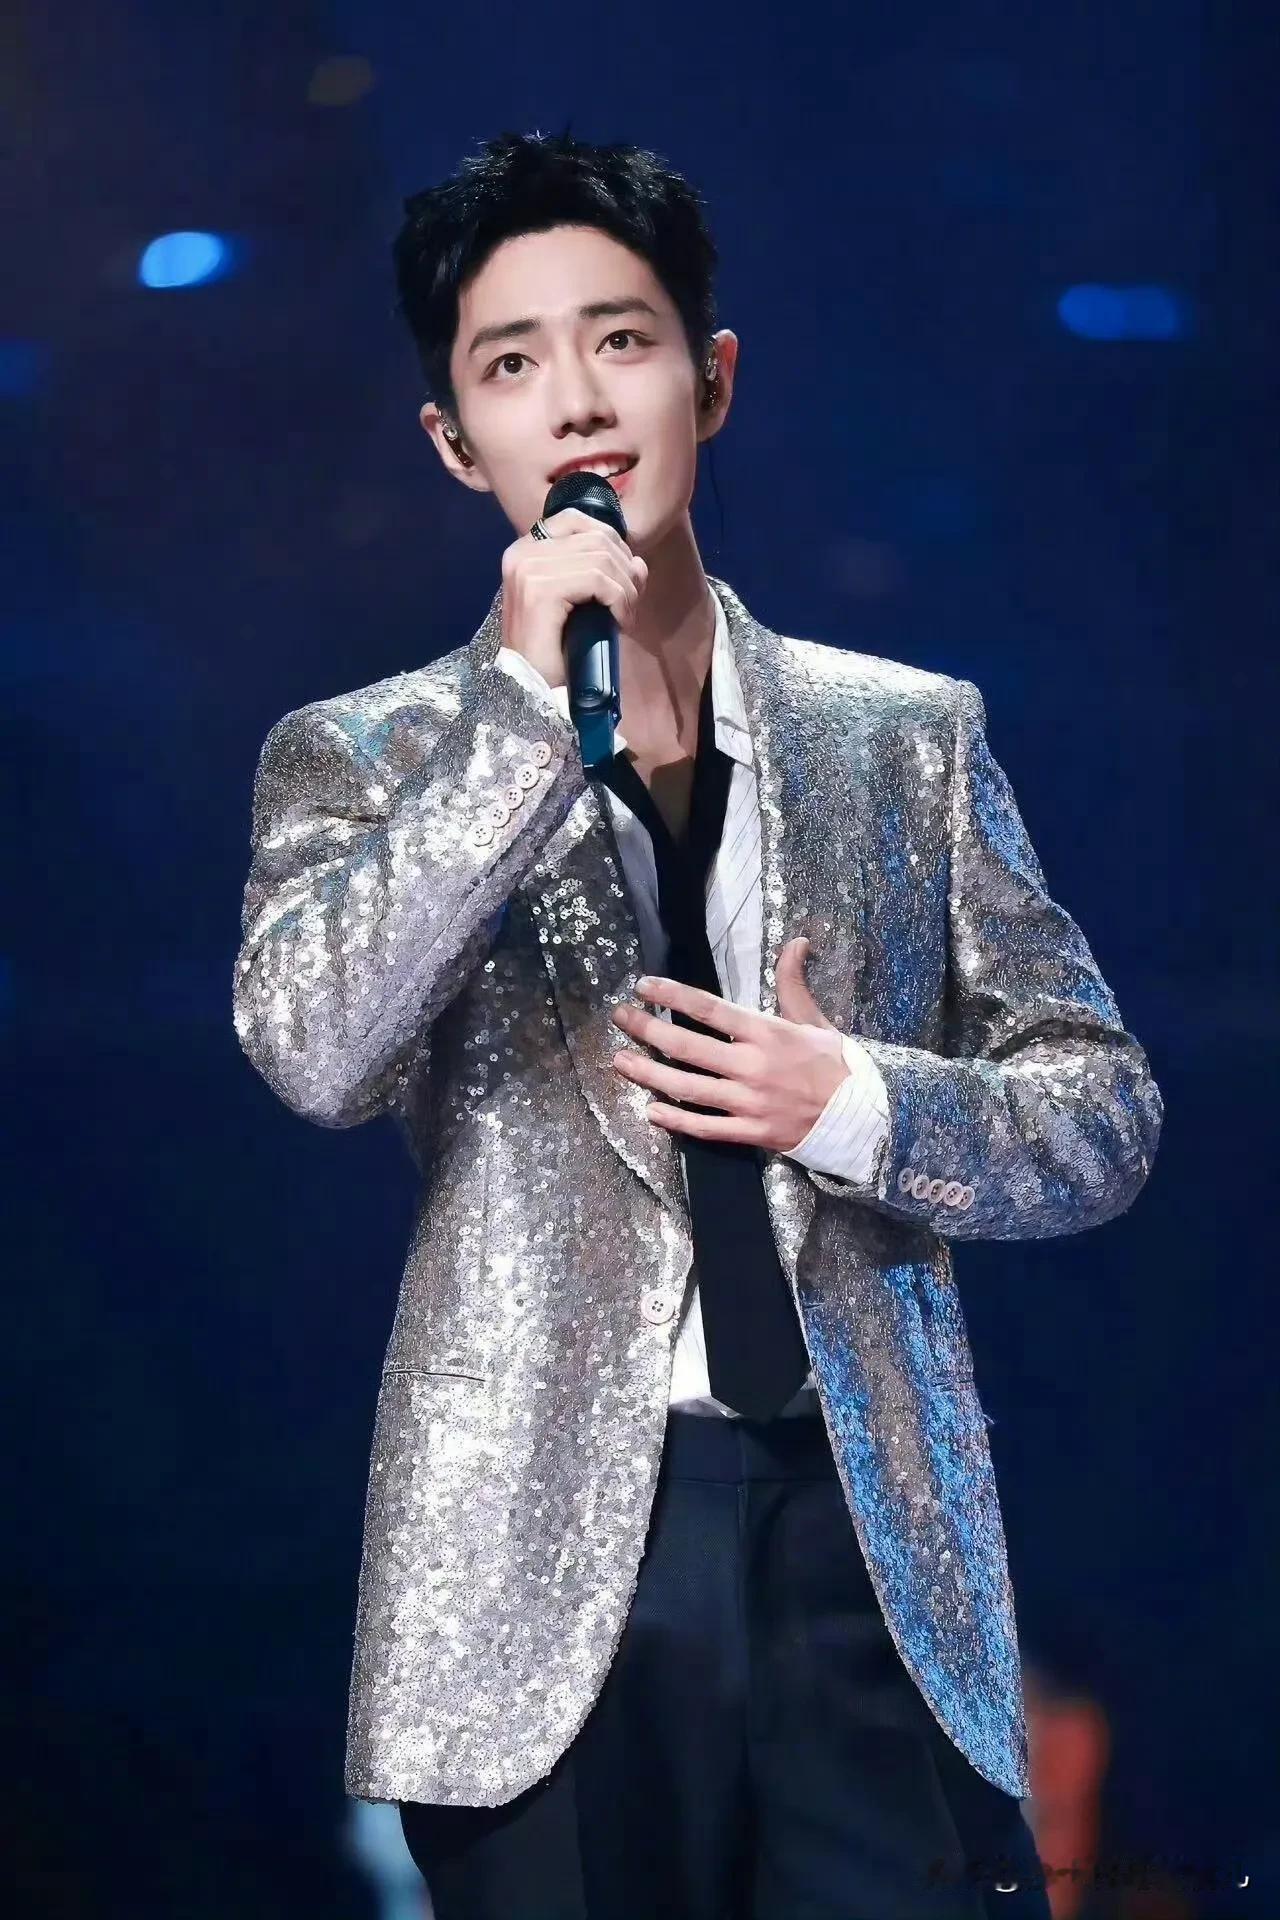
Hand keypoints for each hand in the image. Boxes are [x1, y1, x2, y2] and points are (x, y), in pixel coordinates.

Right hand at [500, 507, 647, 689]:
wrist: (530, 688)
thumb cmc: (553, 649)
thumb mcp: (580, 603)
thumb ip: (603, 576)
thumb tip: (638, 563)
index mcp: (524, 550)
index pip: (576, 520)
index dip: (611, 542)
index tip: (623, 577)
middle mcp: (521, 553)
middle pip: (595, 537)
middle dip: (625, 568)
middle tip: (631, 603)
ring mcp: (528, 569)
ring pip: (601, 557)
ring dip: (626, 588)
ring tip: (626, 616)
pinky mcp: (539, 590)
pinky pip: (597, 579)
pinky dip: (619, 599)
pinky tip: (621, 622)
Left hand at [609, 937, 848, 1150]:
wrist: (862, 1115)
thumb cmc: (834, 1063)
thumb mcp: (814, 1018)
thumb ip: (793, 982)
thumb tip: (796, 942)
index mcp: (766, 1033)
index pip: (709, 1009)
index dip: (671, 995)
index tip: (643, 986)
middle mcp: (751, 1066)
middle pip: (687, 1047)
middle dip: (647, 1030)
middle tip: (619, 1018)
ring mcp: (748, 1102)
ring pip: (687, 1088)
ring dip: (649, 1074)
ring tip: (620, 1062)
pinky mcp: (750, 1131)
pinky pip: (704, 1127)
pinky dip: (675, 1120)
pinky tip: (650, 1111)